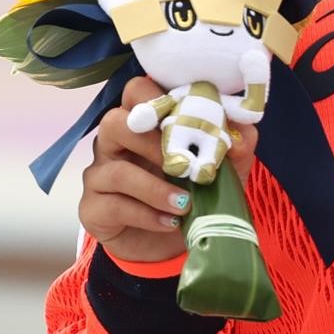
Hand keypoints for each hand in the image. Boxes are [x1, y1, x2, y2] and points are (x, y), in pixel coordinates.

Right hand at [79, 76, 261, 263]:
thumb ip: (238, 144)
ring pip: (115, 169)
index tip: (192, 115)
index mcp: (144, 121)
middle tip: (183, 163)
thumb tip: (239, 133)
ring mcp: (100, 175)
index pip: (138, 90)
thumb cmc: (196, 193)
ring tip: (185, 203)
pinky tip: (171, 223)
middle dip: (152, 141)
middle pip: (114, 121)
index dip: (161, 97)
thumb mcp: (227, 168)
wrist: (173, 243)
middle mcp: (115, 142)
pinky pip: (114, 206)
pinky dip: (148, 215)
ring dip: (154, 187)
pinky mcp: (94, 209)